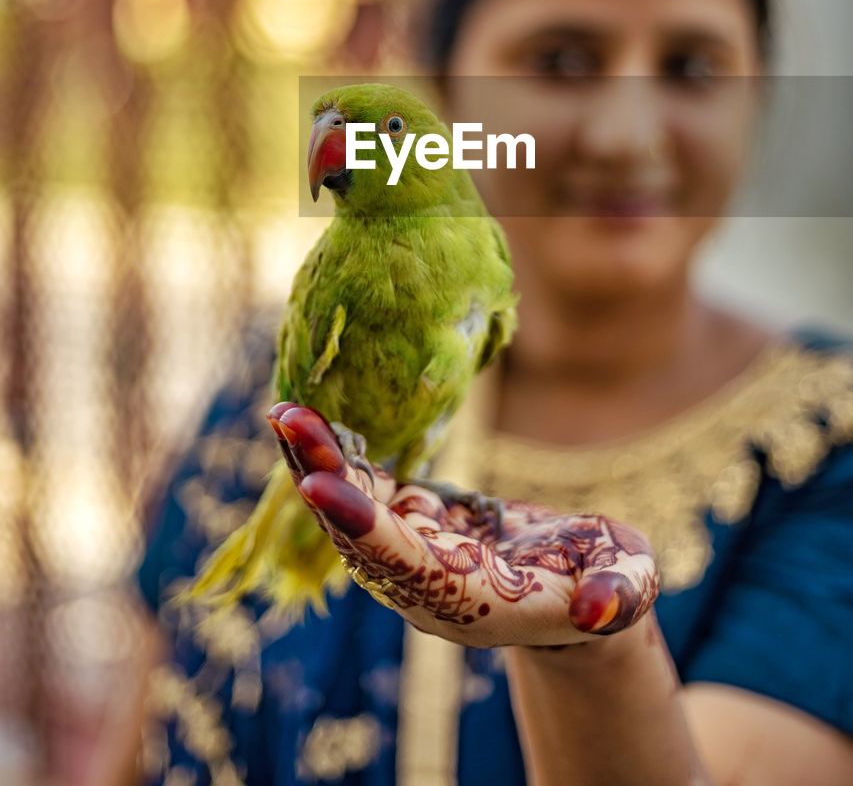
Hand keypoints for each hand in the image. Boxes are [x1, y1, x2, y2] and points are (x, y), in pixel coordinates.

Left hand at [268, 402, 659, 648]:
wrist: (577, 596)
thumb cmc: (606, 585)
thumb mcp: (626, 586)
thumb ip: (615, 595)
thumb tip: (597, 608)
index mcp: (471, 602)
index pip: (406, 563)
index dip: (364, 524)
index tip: (318, 485)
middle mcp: (426, 587)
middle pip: (361, 534)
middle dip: (323, 476)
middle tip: (287, 418)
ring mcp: (413, 558)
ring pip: (352, 510)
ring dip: (318, 461)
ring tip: (285, 409)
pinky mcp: (414, 527)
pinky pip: (366, 492)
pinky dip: (340, 457)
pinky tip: (312, 421)